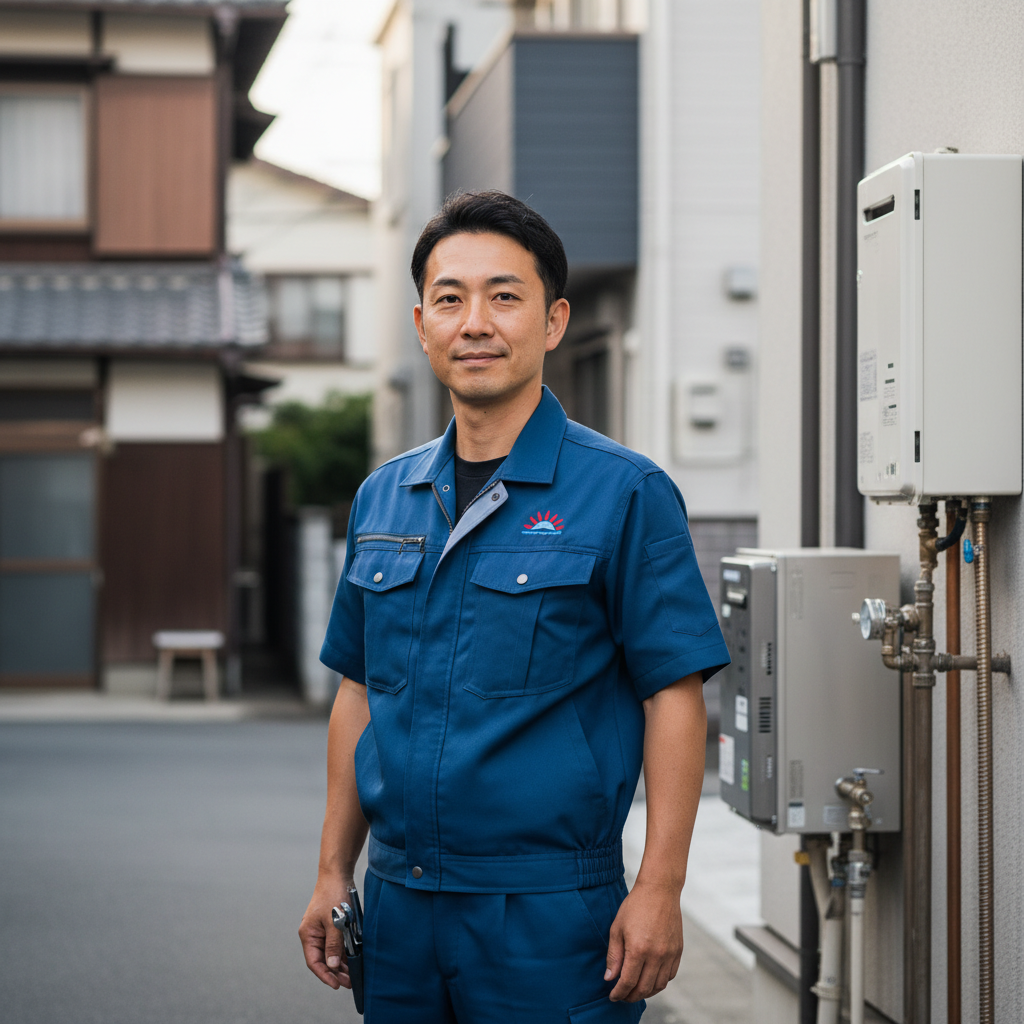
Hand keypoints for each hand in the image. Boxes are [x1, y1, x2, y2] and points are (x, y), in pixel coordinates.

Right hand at [298, 876, 352, 989]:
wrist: (337, 874)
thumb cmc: (334, 894)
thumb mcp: (335, 921)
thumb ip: (334, 944)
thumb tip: (333, 965)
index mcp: (308, 934)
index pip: (314, 962)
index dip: (325, 975)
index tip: (336, 985)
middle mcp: (313, 934)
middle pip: (323, 959)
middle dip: (335, 972)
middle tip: (349, 982)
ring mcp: (322, 930)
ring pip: (330, 953)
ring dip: (341, 964)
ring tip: (352, 975)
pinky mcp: (331, 925)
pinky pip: (336, 943)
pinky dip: (343, 952)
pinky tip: (353, 960)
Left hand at [604, 881, 682, 1001]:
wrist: (659, 890)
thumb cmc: (635, 906)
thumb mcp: (617, 928)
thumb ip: (614, 955)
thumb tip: (609, 978)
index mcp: (638, 949)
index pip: (628, 982)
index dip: (619, 993)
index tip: (613, 996)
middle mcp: (656, 955)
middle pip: (644, 988)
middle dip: (631, 996)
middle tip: (623, 996)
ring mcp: (669, 954)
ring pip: (659, 986)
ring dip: (646, 992)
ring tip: (636, 989)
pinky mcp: (678, 951)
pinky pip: (670, 976)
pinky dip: (660, 982)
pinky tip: (651, 978)